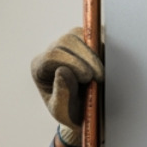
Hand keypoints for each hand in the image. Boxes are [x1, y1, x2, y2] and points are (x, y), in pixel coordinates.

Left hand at [31, 29, 102, 146]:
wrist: (85, 111)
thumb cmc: (70, 112)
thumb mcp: (62, 111)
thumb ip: (60, 94)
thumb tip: (62, 70)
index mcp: (40, 68)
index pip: (51, 56)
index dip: (72, 64)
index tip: (88, 78)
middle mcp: (52, 51)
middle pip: (67, 42)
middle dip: (86, 58)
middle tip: (99, 78)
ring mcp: (68, 43)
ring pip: (80, 35)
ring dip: (94, 54)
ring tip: (102, 74)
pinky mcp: (84, 39)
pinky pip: (93, 33)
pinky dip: (101, 47)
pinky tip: (106, 64)